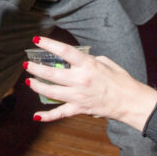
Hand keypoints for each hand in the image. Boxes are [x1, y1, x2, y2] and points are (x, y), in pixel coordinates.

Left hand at [24, 36, 156, 130]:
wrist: (129, 101)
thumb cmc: (119, 79)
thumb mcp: (105, 62)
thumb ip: (87, 59)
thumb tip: (73, 59)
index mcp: (88, 65)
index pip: (64, 51)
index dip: (49, 44)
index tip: (37, 39)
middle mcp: (81, 80)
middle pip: (52, 73)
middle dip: (36, 68)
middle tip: (26, 64)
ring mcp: (79, 96)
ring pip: (52, 92)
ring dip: (37, 86)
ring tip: (29, 81)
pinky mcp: (79, 109)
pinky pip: (60, 113)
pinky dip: (47, 116)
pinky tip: (36, 116)